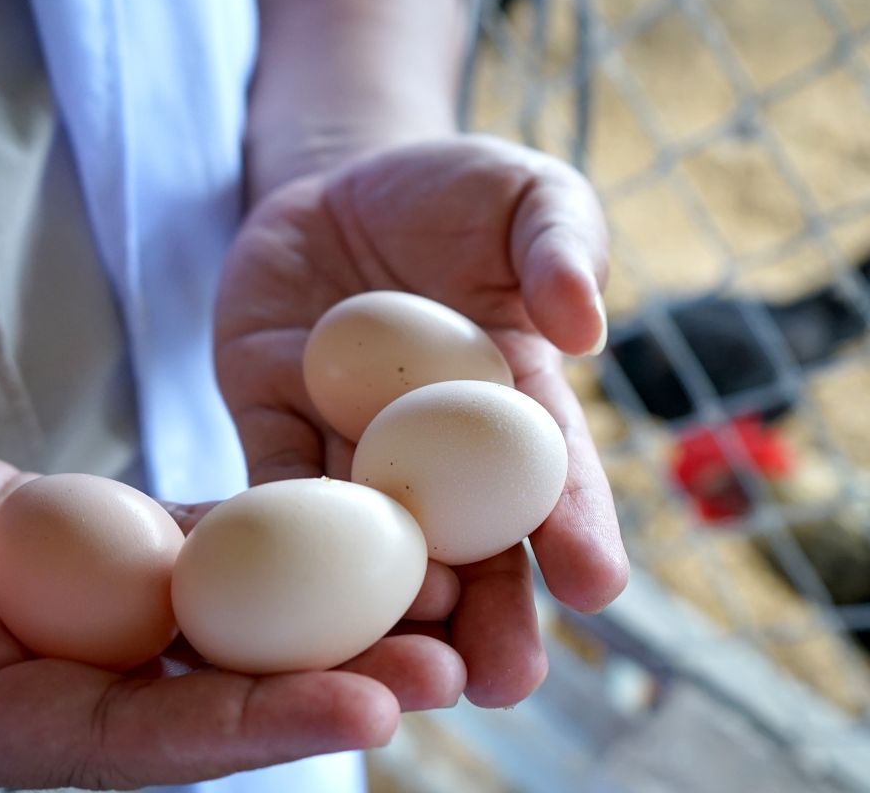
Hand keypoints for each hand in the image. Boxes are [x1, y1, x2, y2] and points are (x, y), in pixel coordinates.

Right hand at [0, 422, 462, 787]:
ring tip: (437, 579)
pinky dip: (275, 523)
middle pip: (233, 682)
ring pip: (236, 607)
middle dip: (343, 672)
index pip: (165, 738)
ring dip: (334, 598)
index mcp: (24, 724)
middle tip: (453, 656)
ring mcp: (101, 607)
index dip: (270, 726)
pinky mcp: (104, 540)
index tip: (373, 709)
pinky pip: (203, 532)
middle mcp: (84, 676)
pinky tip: (353, 506)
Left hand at [217, 135, 629, 706]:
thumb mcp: (527, 192)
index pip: (552, 476)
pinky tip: (281, 594)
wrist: (340, 186)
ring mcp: (353, 449)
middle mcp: (440, 451)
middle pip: (472, 548)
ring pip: (372, 545)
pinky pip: (271, 488)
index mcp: (515, 404)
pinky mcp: (272, 430)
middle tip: (503, 683)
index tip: (598, 585)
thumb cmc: (456, 193)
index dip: (576, 529)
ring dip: (384, 607)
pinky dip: (276, 535)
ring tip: (402, 659)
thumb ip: (563, 244)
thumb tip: (585, 325)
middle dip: (491, 617)